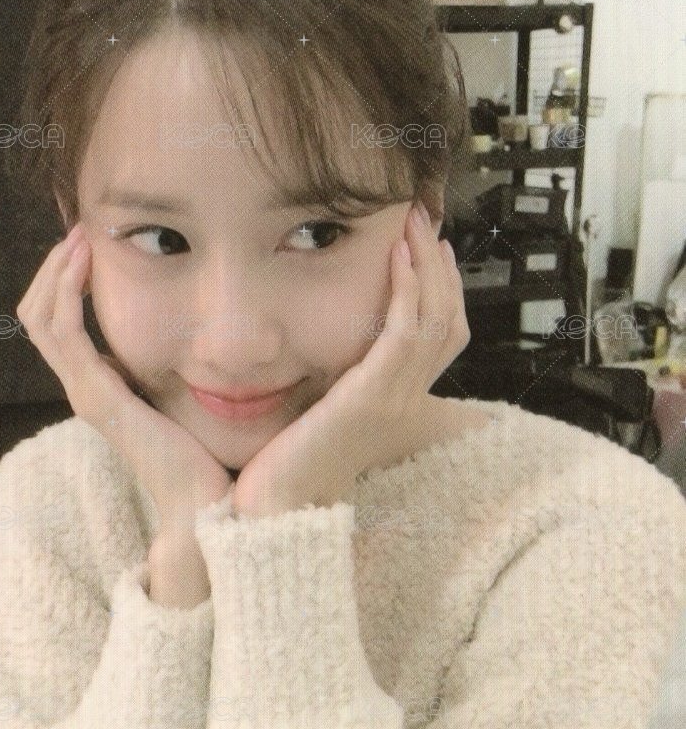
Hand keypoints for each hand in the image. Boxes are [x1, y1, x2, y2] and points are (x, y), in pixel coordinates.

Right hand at [15, 223, 233, 534]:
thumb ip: (182, 370)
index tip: (94, 243)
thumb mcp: (189, 399)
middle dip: (54, 268)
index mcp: (103, 387)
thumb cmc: (208, 458)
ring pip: (41, 318)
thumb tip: (203, 336)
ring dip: (57, 271)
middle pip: (39, 315)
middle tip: (81, 230)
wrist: (206, 505)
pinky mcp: (98, 397)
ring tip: (81, 236)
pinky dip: (67, 291)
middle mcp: (86, 388)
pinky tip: (87, 262)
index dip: (67, 280)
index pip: (60, 323)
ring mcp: (86, 393)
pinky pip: (64, 332)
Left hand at [232, 201, 469, 515]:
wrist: (278, 506)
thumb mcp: (320, 410)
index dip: (444, 290)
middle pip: (451, 321)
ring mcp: (395, 398)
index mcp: (399, 402)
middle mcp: (407, 399)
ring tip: (412, 224)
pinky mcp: (373, 396)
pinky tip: (396, 256)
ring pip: (436, 319)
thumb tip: (325, 343)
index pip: (444, 338)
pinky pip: (407, 333)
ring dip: (427, 265)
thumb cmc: (287, 463)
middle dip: (440, 267)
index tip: (429, 249)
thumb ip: (334, 378)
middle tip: (423, 222)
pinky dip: (408, 290)